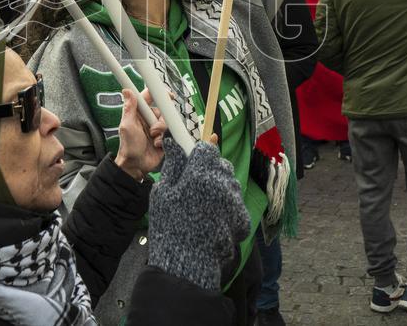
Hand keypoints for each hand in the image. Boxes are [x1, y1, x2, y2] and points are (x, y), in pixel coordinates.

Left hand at [114, 88, 165, 180]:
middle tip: (153, 130)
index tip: (166, 94)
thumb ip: (129, 108)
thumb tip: (126, 90)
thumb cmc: (128, 146)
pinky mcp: (163, 137)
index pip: (149, 97)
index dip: (157, 93)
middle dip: (160, 120)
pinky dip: (164, 139)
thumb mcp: (127, 126)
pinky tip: (157, 145)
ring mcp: (156, 128)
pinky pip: (170, 133)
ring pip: (167, 122)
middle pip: (162, 110)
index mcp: (138, 113)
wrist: (136, 165)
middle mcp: (148, 119)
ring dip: (161, 131)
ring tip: (154, 139)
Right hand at [147, 139, 249, 290]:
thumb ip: (174, 165)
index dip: (199, 153)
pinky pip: (236, 204)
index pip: (207, 149)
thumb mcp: (163, 192)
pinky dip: (227, 208)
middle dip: (210, 170)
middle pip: (221, 165)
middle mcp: (222, 183)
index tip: (192, 160)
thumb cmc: (169, 226)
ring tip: (203, 206)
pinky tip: (213, 219)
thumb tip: (173, 142)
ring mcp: (235, 201)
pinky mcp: (243, 218)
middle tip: (194, 185)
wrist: (187, 264)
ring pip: (230, 184)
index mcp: (201, 173)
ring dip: (220, 188)